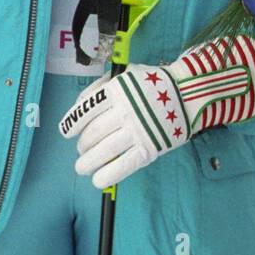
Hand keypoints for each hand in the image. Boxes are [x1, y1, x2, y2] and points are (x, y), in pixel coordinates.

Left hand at [59, 35, 254, 186]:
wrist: (188, 93)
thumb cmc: (152, 83)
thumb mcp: (125, 74)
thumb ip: (101, 86)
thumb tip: (79, 105)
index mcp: (115, 91)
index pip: (84, 111)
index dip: (71, 124)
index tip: (67, 132)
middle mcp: (124, 111)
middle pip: (92, 134)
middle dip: (82, 146)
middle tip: (82, 150)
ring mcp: (137, 131)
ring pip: (103, 152)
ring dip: (87, 163)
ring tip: (83, 168)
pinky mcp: (149, 148)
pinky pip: (123, 166)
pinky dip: (107, 175)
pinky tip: (98, 181)